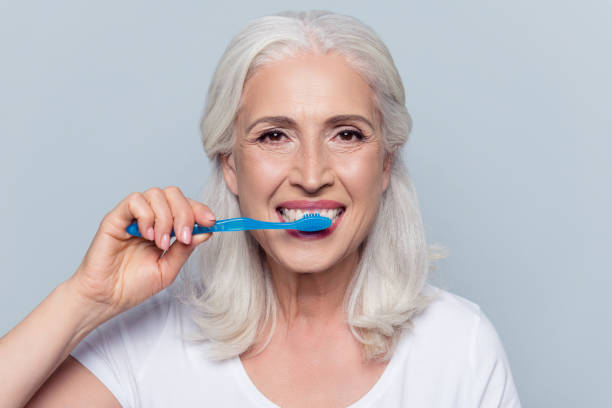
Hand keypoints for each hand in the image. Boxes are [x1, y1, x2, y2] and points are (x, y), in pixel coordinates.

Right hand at [68, 186, 214, 319]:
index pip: (185, 206)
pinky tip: (147, 235)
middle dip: (185, 213)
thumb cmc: (133, 285)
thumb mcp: (169, 269)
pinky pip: (135, 201)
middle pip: (173, 194)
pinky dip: (147, 215)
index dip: (200, 209)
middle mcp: (150, 217)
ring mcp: (133, 216)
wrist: (107, 298)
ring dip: (165, 218)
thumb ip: (185, 249)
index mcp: (165, 227)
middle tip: (182, 237)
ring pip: (156, 194)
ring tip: (160, 243)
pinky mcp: (116, 218)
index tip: (212, 221)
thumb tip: (206, 230)